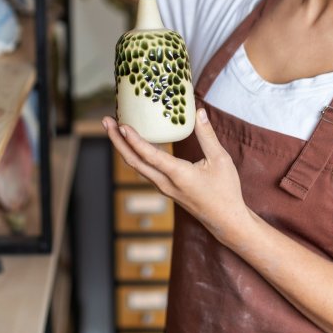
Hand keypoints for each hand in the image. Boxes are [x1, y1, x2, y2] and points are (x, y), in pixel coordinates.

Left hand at [103, 109, 251, 242]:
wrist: (226, 221)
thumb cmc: (225, 191)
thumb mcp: (220, 160)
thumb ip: (207, 135)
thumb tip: (200, 111)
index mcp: (178, 175)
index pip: (149, 156)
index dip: (134, 140)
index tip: (121, 125)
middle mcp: (165, 183)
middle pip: (133, 161)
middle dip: (117, 140)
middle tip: (106, 121)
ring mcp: (164, 187)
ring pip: (137, 166)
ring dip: (123, 147)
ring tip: (115, 128)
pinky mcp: (166, 188)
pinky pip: (144, 170)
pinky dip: (135, 154)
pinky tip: (134, 143)